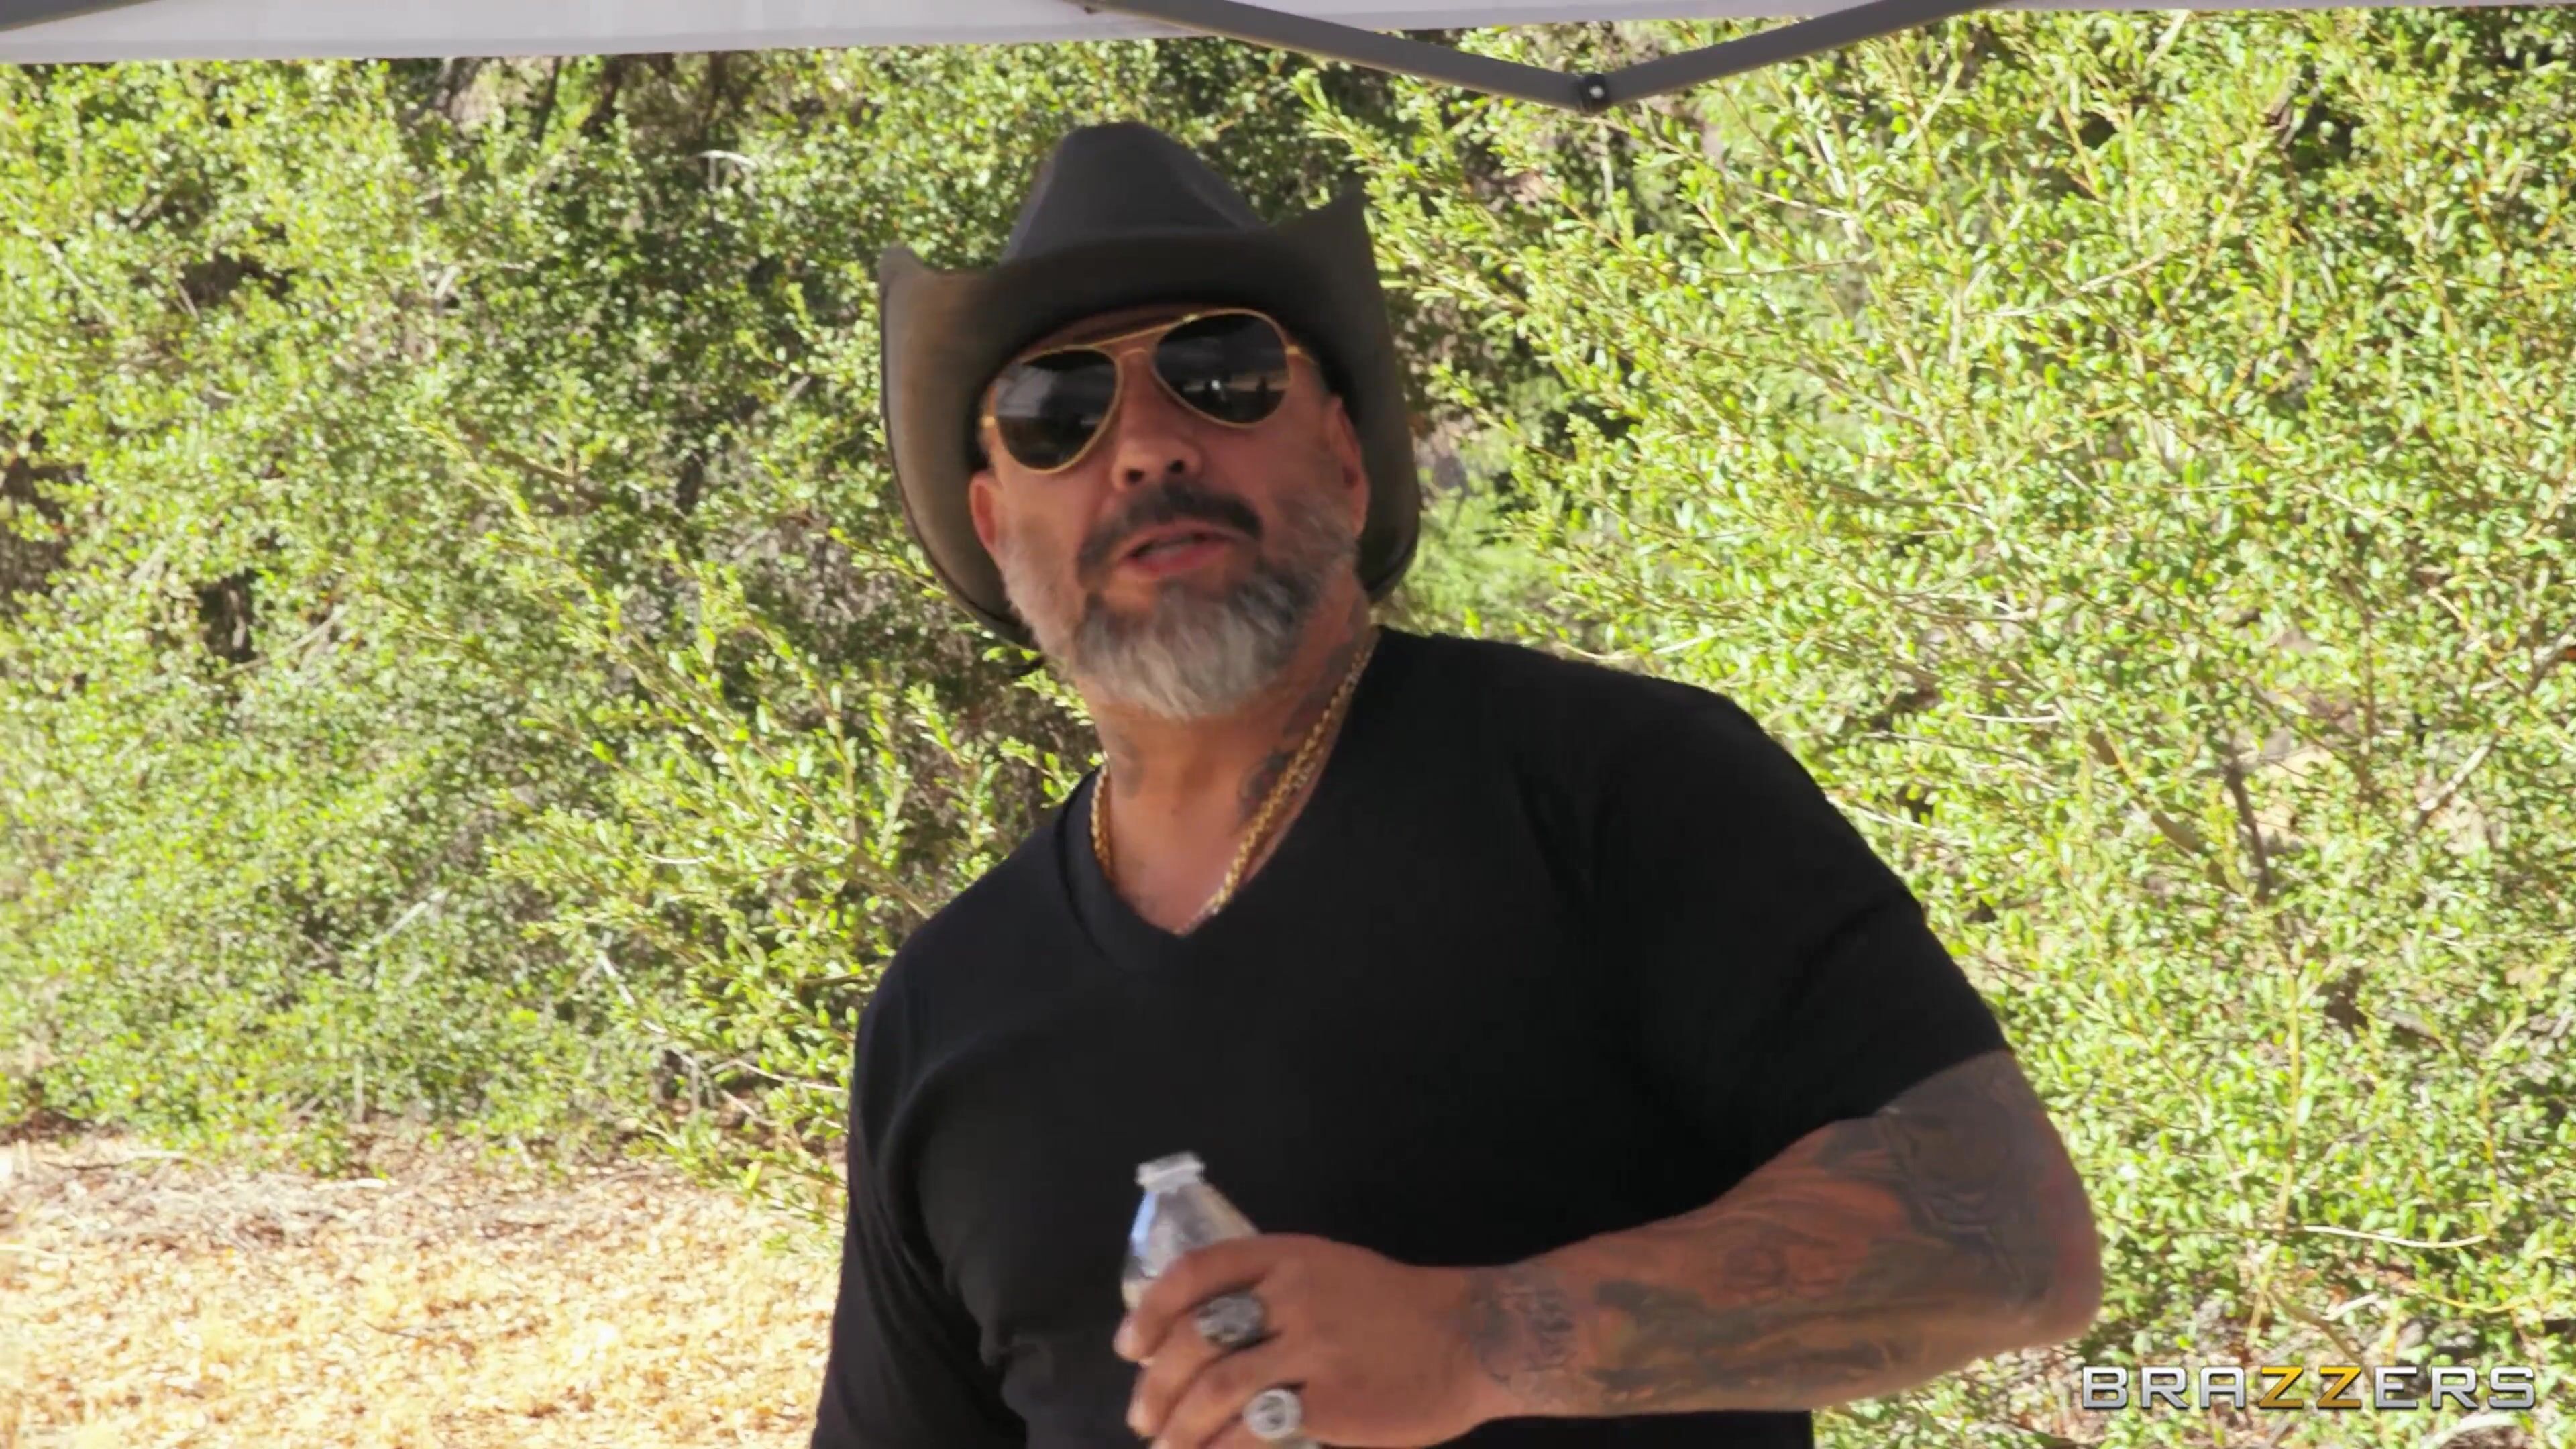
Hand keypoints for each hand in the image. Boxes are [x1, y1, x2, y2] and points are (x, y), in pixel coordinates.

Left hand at [1115, 1233, 1490, 1448]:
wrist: (1474, 1336)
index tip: (1131, 1348)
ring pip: (1218, 1390)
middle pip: (1197, 1340)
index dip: (1151, 1312)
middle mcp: (1295, 1296)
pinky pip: (1258, 1432)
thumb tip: (1194, 1336)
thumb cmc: (1396, 1309)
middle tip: (1143, 1419)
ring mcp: (1316, 1351)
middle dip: (1157, 1387)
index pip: (1196, 1272)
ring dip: (1179, 1428)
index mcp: (1288, 1258)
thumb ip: (1269, 1290)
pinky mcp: (1335, 1406)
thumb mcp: (1328, 1272)